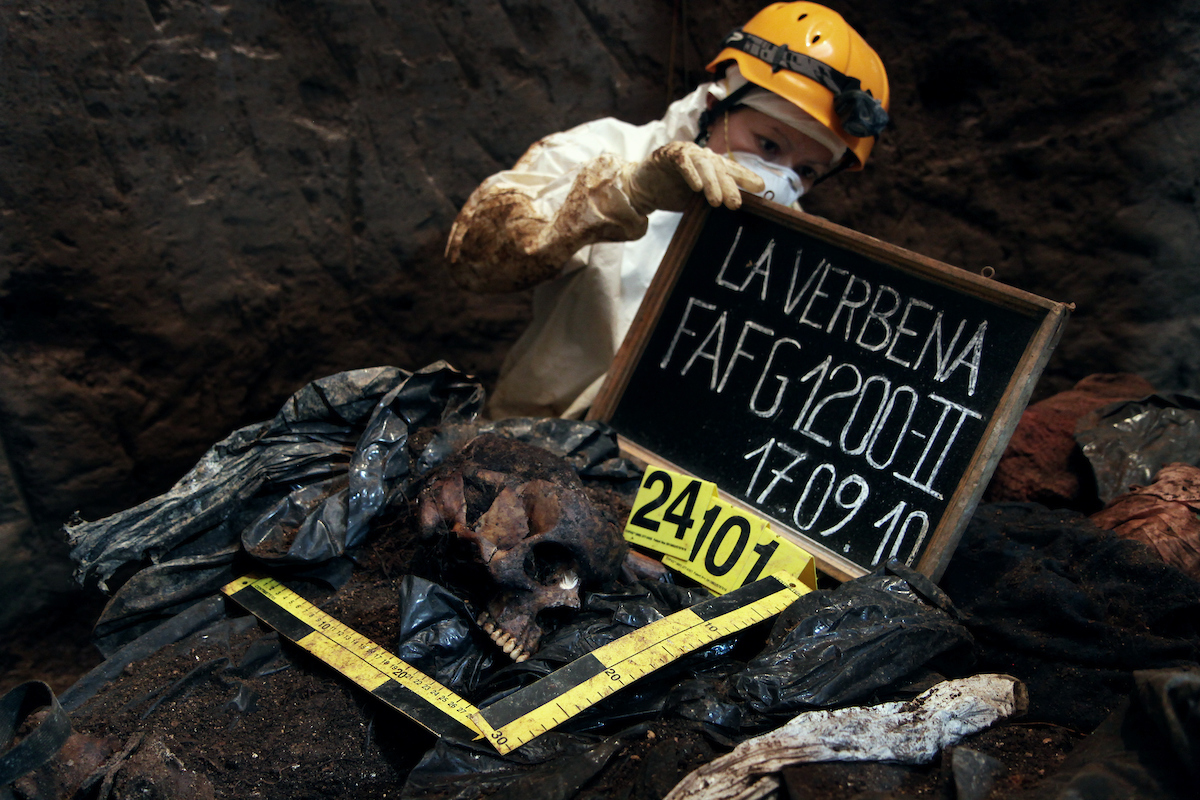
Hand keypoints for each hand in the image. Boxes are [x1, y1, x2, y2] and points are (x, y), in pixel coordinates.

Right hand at [619, 141, 764, 214]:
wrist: (641, 188)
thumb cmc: (671, 193)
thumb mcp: (696, 199)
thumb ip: (713, 199)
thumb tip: (734, 211)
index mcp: (711, 166)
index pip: (732, 170)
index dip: (746, 177)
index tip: (760, 187)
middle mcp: (702, 156)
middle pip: (720, 168)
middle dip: (729, 185)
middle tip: (735, 204)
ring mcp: (686, 153)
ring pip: (704, 164)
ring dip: (712, 182)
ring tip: (716, 201)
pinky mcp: (668, 154)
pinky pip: (683, 161)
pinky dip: (691, 173)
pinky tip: (697, 186)